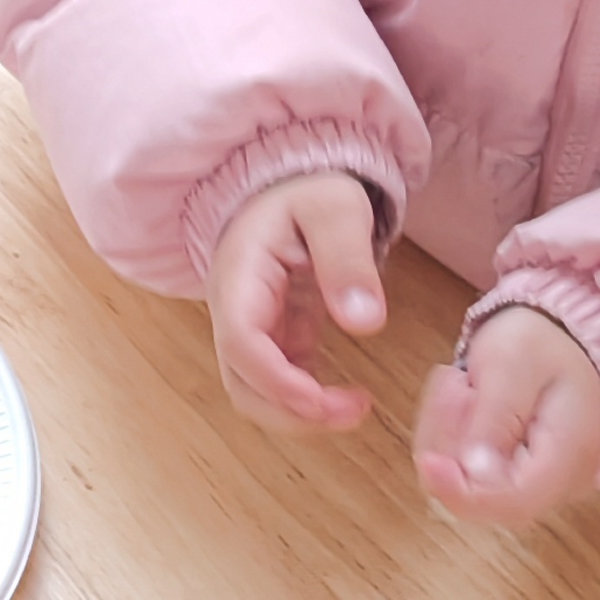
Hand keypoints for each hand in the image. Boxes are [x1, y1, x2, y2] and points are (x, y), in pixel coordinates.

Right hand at [206, 171, 385, 431]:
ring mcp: (249, 328)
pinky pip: (279, 383)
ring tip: (353, 410)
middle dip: (289, 412)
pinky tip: (346, 398)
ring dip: (297, 415)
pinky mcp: (272, 337)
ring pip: (255, 392)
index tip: (323, 401)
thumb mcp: (335, 210)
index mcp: (239, 277)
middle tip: (352, 413)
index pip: (242, 343)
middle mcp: (233, 311)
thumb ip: (348, 260)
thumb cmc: (306, 190)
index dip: (277, 382)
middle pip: (241, 382)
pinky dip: (308, 401)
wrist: (287, 185)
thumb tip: (365, 325)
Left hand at [414, 304, 599, 525]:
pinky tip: (466, 402)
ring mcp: (538, 485)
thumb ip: (494, 419)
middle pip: (481, 497)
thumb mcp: (513, 365)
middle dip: (449, 447)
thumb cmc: (544, 345)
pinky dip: (452, 439)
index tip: (428, 463)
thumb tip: (472, 473)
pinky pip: (469, 475)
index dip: (460, 492)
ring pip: (466, 486)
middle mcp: (558, 485)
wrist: (568, 341)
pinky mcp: (516, 477)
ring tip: (463, 385)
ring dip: (446, 437)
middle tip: (456, 388)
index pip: (511, 503)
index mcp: (567, 457)